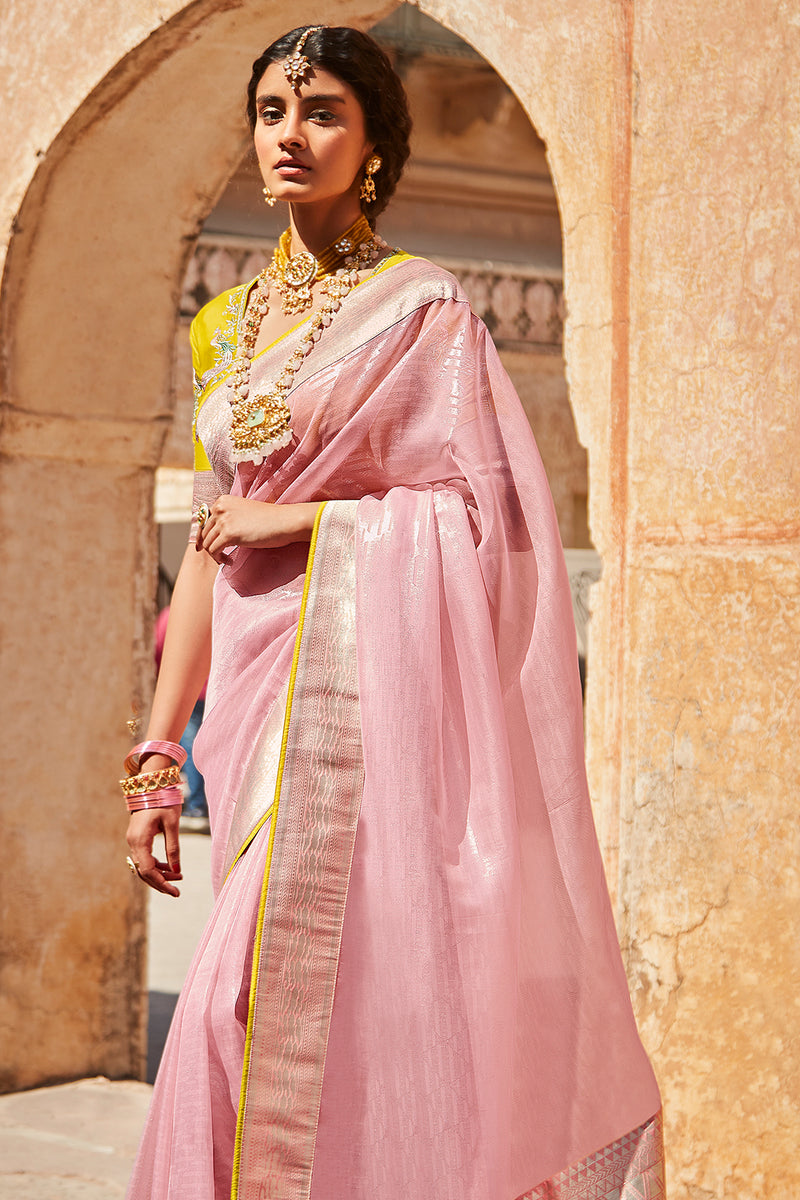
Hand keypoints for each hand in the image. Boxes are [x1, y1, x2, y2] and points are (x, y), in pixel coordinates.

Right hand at [126, 806, 182, 897]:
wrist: (152, 783)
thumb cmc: (164, 800)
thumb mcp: (172, 824)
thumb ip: (173, 848)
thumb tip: (176, 870)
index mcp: (140, 840)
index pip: (148, 870)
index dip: (161, 883)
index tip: (175, 892)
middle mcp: (133, 842)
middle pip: (143, 871)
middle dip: (160, 882)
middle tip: (177, 890)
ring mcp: (133, 840)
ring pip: (143, 865)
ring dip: (159, 874)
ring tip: (177, 876)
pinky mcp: (137, 837)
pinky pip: (144, 857)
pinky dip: (155, 865)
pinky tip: (169, 867)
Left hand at [195, 497, 320, 561]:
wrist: (285, 522)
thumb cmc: (269, 519)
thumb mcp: (243, 512)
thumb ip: (228, 517)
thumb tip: (214, 533)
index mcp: (222, 501)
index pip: (204, 521)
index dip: (207, 536)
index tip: (214, 546)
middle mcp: (220, 508)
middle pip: (204, 533)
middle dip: (211, 546)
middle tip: (222, 555)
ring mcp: (223, 520)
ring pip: (207, 543)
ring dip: (215, 554)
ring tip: (226, 559)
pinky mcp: (229, 534)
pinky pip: (214, 551)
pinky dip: (220, 558)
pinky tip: (230, 560)